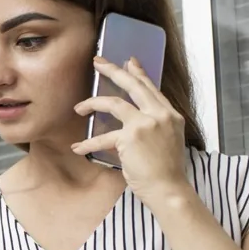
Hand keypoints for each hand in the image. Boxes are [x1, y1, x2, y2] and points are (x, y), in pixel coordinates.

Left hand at [72, 56, 191, 205]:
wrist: (168, 188)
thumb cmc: (166, 170)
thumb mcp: (167, 140)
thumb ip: (154, 126)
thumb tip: (133, 122)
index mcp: (170, 115)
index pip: (151, 88)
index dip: (138, 73)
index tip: (128, 61)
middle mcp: (159, 115)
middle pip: (133, 86)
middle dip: (113, 71)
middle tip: (98, 62)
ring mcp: (145, 124)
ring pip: (114, 103)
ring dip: (93, 103)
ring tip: (79, 107)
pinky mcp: (130, 138)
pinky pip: (103, 137)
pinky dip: (88, 144)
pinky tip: (78, 148)